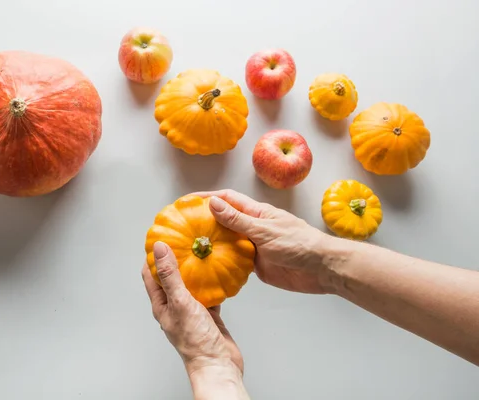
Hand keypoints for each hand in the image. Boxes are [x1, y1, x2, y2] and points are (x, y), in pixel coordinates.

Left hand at [142, 242, 245, 397]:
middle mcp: (174, 306)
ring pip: (191, 283)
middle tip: (184, 240)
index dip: (152, 256)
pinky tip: (219, 271)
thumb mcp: (180, 302)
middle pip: (171, 277)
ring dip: (195, 269)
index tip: (160, 238)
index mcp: (161, 304)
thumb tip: (160, 249)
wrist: (218, 364)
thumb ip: (170, 275)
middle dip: (176, 258)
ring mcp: (191, 310)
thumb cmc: (196, 340)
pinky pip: (208, 292)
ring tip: (201, 251)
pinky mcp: (208, 313)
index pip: (150, 274)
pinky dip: (212, 281)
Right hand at [196, 190, 332, 293]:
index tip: (186, 201)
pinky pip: (234, 261)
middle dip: (203, 221)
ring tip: (188, 248)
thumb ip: (237, 220)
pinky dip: (222, 262)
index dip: (206, 198)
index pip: (226, 200)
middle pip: (223, 221)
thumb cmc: (299, 243)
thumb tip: (212, 203)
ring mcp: (253, 246)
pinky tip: (207, 266)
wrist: (322, 269)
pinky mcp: (256, 265)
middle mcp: (252, 227)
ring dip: (211, 244)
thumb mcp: (264, 230)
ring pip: (227, 242)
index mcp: (255, 213)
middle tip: (180, 227)